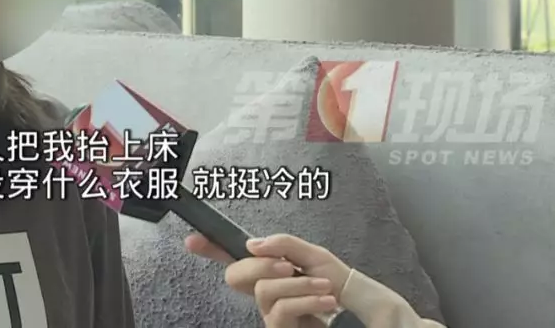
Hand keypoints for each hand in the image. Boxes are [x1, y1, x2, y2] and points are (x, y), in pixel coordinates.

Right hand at [185, 233, 352, 327]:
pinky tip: (324, 299)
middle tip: (287, 266)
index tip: (192, 240)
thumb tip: (252, 245)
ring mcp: (271, 313)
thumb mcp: (314, 256)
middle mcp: (265, 292)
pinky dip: (303, 299)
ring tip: (323, 287)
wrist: (363, 313)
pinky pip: (279, 309)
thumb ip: (284, 245)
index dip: (211, 249)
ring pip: (262, 290)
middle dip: (260, 265)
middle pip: (235, 275)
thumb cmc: (338, 285)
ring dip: (296, 284)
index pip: (234, 258)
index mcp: (270, 270)